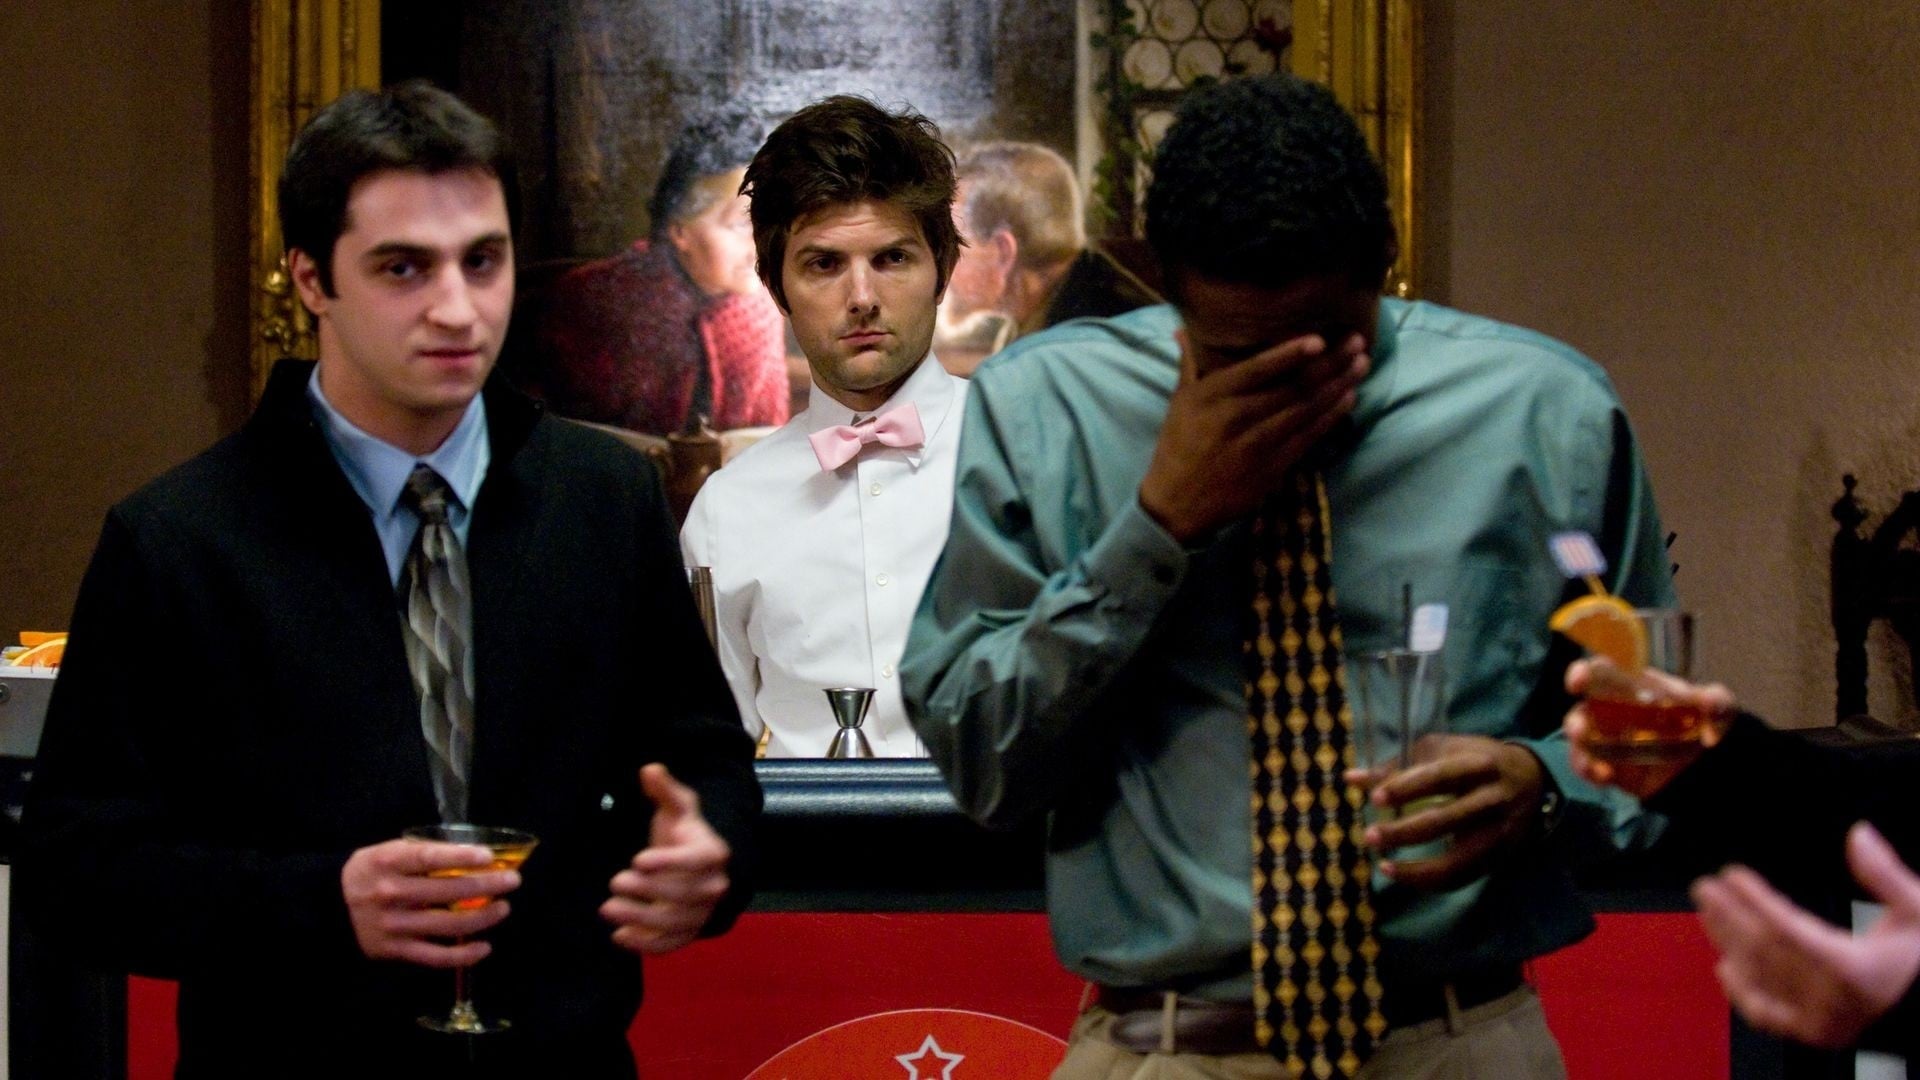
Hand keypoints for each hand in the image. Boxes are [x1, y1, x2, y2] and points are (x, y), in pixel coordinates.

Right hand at [341, 838, 517, 967]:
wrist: (331, 906)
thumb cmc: (371, 873)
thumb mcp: (388, 852)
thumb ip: (422, 852)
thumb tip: (473, 853)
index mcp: (388, 862)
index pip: (429, 857)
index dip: (461, 857)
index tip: (489, 857)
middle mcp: (390, 893)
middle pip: (447, 892)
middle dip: (487, 885)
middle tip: (512, 881)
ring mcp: (394, 925)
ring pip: (448, 925)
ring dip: (482, 918)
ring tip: (503, 908)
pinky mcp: (395, 950)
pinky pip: (435, 957)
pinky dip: (463, 955)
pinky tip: (484, 948)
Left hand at [601, 763, 731, 954]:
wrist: (698, 868)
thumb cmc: (685, 834)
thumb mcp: (678, 807)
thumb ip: (665, 790)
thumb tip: (650, 770)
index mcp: (713, 854)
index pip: (696, 861)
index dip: (669, 862)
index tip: (638, 859)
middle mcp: (714, 886)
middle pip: (684, 895)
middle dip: (648, 890)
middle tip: (614, 881)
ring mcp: (702, 913)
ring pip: (675, 922)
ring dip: (640, 918)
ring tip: (607, 908)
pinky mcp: (688, 932)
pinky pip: (671, 944)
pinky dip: (646, 945)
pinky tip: (618, 936)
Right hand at [1138, 330, 1367, 542]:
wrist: (1176, 504)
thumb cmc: (1178, 446)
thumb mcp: (1180, 401)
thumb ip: (1189, 362)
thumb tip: (1182, 329)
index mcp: (1213, 395)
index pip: (1257, 370)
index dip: (1289, 355)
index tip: (1319, 339)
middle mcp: (1237, 417)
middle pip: (1292, 386)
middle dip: (1330, 364)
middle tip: (1357, 342)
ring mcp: (1257, 444)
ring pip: (1306, 410)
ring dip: (1338, 385)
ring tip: (1362, 363)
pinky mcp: (1272, 468)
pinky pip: (1308, 437)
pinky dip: (1330, 417)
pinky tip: (1349, 398)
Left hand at [1347, 735, 1544, 890]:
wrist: (1533, 779)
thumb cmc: (1473, 760)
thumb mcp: (1441, 751)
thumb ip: (1397, 766)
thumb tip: (1350, 779)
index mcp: (1476, 764)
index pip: (1439, 777)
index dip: (1406, 788)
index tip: (1375, 798)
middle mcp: (1491, 799)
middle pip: (1445, 820)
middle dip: (1404, 832)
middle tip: (1370, 837)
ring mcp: (1498, 832)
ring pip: (1457, 860)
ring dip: (1417, 869)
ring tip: (1384, 867)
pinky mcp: (1499, 856)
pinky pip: (1462, 877)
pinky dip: (1431, 882)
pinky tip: (1403, 876)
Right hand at [1563, 659, 1734, 797]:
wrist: (1707, 766)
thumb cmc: (1705, 723)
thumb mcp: (1718, 709)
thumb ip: (1716, 701)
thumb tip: (1711, 701)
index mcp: (1633, 687)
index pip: (1602, 673)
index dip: (1585, 672)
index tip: (1578, 679)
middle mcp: (1614, 710)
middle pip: (1583, 709)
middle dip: (1576, 719)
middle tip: (1579, 729)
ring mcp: (1609, 740)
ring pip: (1581, 740)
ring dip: (1580, 750)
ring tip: (1593, 763)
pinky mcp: (1610, 765)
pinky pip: (1588, 766)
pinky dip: (1589, 771)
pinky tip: (1603, 777)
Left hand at [1693, 823, 1919, 1047]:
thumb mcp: (1919, 911)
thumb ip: (1885, 875)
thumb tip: (1858, 834)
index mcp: (1852, 968)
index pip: (1787, 928)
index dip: (1755, 899)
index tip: (1731, 874)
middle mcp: (1829, 998)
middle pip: (1763, 951)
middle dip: (1730, 915)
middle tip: (1703, 887)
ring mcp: (1817, 1020)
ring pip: (1758, 977)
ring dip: (1727, 942)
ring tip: (1708, 911)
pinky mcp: (1812, 1034)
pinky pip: (1765, 1015)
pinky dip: (1741, 991)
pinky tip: (1724, 966)